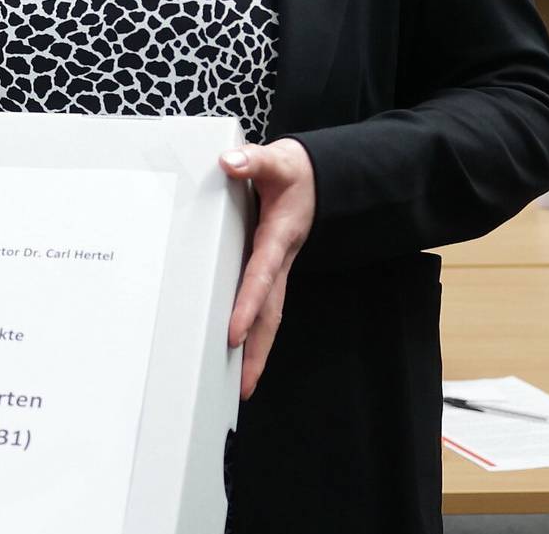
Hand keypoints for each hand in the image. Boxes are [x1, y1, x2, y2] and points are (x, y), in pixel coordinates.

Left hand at [220, 139, 316, 399]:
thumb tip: (230, 163)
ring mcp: (277, 267)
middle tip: (242, 387)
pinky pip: (264, 304)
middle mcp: (279, 259)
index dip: (247, 304)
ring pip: (269, 315)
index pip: (260, 276)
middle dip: (257, 349)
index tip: (232, 333)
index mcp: (278, 237)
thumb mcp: (278, 161)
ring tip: (241, 385)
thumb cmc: (294, 171)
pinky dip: (254, 329)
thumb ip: (255, 161)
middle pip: (270, 313)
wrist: (319, 177)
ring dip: (256, 349)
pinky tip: (238, 350)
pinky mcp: (271, 267)